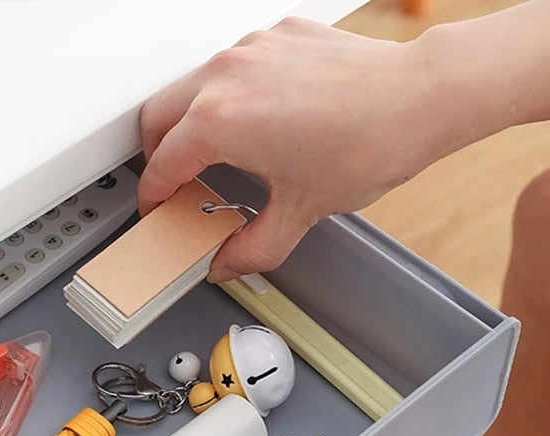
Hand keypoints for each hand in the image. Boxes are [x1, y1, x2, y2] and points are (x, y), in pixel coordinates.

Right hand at [138, 18, 433, 281]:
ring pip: (190, 86)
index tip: (156, 207)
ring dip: (188, 121)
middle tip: (173, 182)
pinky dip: (227, 96)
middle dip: (155, 154)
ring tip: (213, 153)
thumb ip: (251, 248)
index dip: (153, 195)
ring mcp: (250, 49)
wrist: (419, 98)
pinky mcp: (276, 36)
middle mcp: (224, 76)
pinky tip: (255, 119)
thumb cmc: (366, 144)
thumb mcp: (299, 213)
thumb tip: (228, 262)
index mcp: (219, 121)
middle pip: (157, 116)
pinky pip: (231, 66)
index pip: (161, 164)